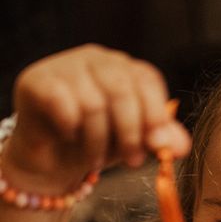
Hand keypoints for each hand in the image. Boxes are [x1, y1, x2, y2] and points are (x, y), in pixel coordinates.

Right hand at [4, 44, 190, 193]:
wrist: (51, 160)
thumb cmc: (98, 143)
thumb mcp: (136, 142)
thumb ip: (160, 139)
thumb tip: (182, 147)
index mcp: (125, 68)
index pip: (147, 79)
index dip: (155, 113)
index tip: (159, 145)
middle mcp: (97, 59)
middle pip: (122, 90)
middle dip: (131, 132)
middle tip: (133, 161)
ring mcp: (65, 66)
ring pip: (93, 103)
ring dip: (99, 141)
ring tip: (97, 162)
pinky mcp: (37, 80)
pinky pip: (62, 105)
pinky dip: (71, 129)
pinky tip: (70, 138)